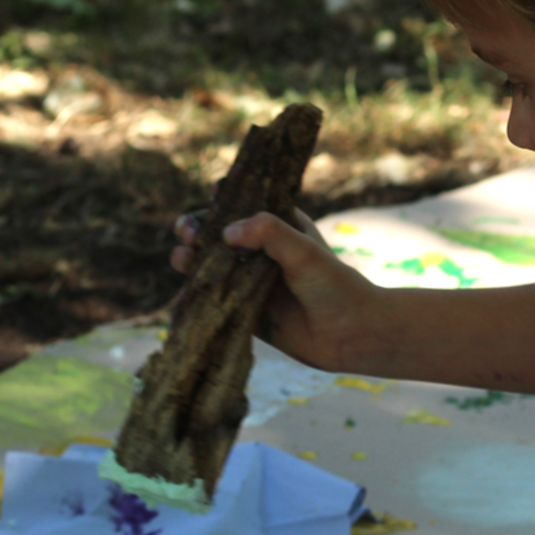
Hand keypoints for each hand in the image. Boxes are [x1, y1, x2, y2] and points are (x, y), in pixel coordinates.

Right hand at [171, 208, 377, 373]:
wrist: (352, 335)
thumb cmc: (335, 286)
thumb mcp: (304, 251)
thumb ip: (269, 233)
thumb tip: (226, 231)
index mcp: (278, 227)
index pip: (242, 205)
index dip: (221, 200)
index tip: (215, 199)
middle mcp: (260, 253)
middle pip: (215, 234)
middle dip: (196, 230)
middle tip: (190, 234)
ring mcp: (250, 282)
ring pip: (208, 266)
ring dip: (189, 260)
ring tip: (184, 259)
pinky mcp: (245, 311)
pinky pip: (212, 301)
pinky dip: (194, 296)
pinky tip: (183, 294)